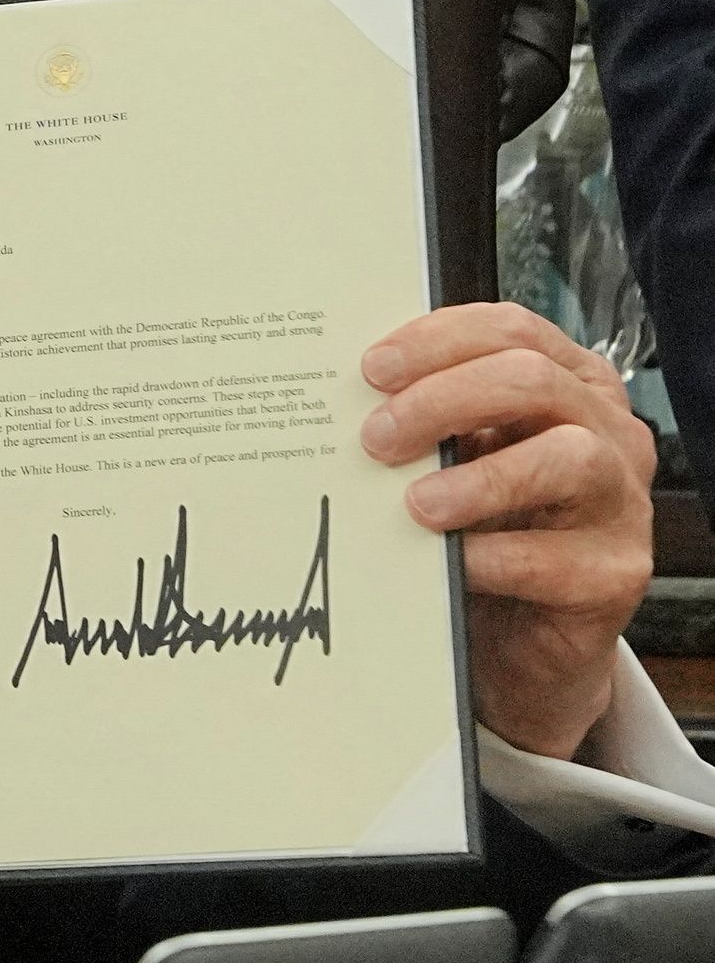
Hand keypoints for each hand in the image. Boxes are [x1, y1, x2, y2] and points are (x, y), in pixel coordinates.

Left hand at [366, 298, 657, 761]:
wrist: (517, 633)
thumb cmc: (482, 523)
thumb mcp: (456, 457)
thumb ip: (426, 419)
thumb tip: (340, 394)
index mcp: (571, 383)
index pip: (513, 330)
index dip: (439, 340)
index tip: (372, 369)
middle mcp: (610, 432)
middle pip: (534, 380)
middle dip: (444, 400)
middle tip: (377, 437)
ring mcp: (623, 501)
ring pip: (568, 457)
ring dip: (479, 478)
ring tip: (416, 504)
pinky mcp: (618, 573)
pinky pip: (553, 557)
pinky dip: (489, 557)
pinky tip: (448, 562)